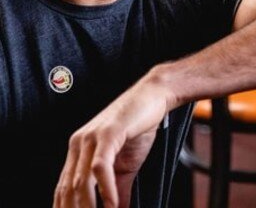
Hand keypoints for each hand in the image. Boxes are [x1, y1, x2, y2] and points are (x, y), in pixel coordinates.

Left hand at [53, 75, 174, 207]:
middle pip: (68, 190)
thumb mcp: (126, 166)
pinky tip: (112, 204)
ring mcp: (91, 138)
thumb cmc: (139, 126)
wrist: (155, 95)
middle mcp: (79, 144)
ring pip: (81, 182)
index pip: (63, 189)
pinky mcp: (108, 133)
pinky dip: (106, 189)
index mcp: (78, 152)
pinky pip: (100, 167)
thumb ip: (118, 190)